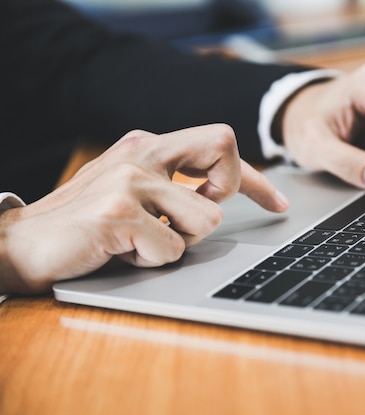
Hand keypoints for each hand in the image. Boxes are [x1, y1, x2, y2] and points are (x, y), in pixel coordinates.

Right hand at [0, 124, 288, 293]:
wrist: (20, 243)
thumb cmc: (85, 223)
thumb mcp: (134, 192)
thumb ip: (173, 185)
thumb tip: (221, 198)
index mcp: (149, 145)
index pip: (220, 145)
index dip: (257, 178)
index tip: (279, 204)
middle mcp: (142, 152)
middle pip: (225, 147)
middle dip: (229, 188)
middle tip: (196, 215)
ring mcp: (130, 180)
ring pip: (207, 219)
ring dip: (179, 242)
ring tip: (141, 241)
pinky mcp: (118, 212)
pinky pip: (171, 250)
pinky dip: (151, 261)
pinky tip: (121, 253)